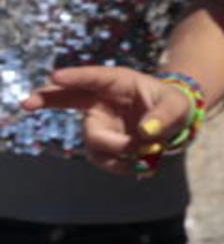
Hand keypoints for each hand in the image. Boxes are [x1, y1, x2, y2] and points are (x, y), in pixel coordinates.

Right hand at [24, 67, 195, 175]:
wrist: (173, 122)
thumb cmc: (173, 105)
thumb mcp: (177, 107)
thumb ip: (164, 117)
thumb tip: (146, 134)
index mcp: (117, 82)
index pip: (93, 77)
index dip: (75, 77)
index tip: (56, 76)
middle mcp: (101, 102)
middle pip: (67, 98)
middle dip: (47, 99)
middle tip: (27, 103)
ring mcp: (97, 124)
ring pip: (94, 141)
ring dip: (119, 150)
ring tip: (150, 152)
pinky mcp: (102, 145)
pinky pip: (103, 159)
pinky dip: (122, 165)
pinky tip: (143, 167)